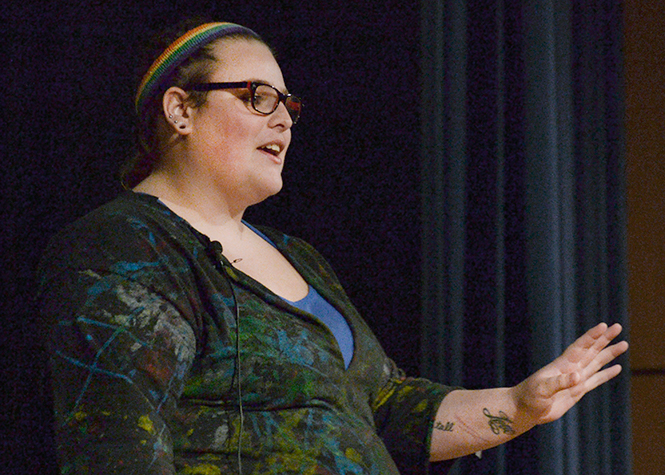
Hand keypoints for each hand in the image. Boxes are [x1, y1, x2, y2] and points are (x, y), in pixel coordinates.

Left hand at [511, 323, 627, 424]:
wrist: (525, 409)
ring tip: (623, 344)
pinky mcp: (577, 391)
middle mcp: (571, 369)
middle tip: (618, 327)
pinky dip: (606, 374)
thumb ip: (560, 383)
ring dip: (609, 354)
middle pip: (591, 350)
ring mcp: (575, 379)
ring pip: (596, 363)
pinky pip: (595, 380)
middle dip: (604, 339)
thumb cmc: (529, 397)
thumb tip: (579, 377)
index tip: (603, 326)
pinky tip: (617, 368)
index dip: (591, 336)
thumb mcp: (542, 389)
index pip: (580, 347)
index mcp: (562, 365)